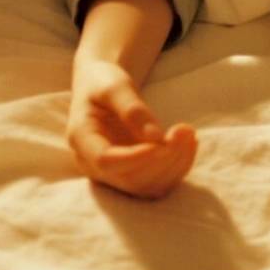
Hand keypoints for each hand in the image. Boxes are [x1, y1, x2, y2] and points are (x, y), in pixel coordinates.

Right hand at [67, 58, 197, 198]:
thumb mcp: (114, 85)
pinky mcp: (130, 176)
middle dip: (162, 159)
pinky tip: (188, 144)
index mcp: (81, 138)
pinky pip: (156, 184)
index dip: (136, 158)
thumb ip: (131, 109)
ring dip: (174, 166)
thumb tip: (156, 138)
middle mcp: (92, 164)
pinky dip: (177, 168)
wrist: (101, 88)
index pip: (105, 161)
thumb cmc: (102, 82)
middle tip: (184, 130)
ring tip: (188, 134)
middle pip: (129, 178)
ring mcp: (111, 174)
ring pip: (145, 187)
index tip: (164, 143)